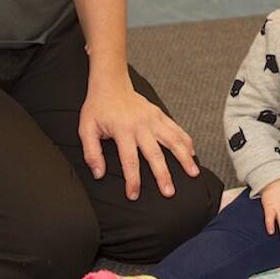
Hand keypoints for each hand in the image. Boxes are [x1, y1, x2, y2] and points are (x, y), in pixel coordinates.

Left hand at [78, 79, 197, 200]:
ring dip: (184, 158)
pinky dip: (186, 141)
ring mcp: (153, 119)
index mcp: (122, 130)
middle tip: (169, 192)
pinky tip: (192, 153)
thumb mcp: (86, 129)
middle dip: (163, 175)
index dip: (132, 180)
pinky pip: (176, 129)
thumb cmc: (97, 107)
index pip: (129, 161)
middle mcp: (141, 125)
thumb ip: (91, 152)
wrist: (111, 83)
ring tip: (193, 173)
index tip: (134, 195)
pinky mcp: (160, 114)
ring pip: (173, 140)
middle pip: (155, 154)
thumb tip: (99, 174)